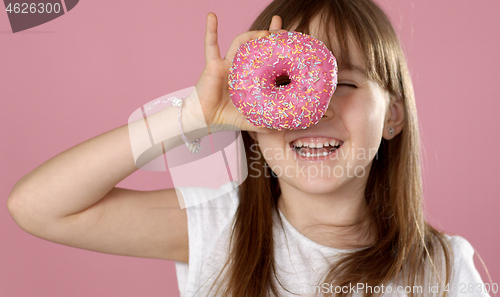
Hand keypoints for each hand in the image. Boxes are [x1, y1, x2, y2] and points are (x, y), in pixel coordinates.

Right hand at [186, 13, 283, 132]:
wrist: (205, 120)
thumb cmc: (225, 117)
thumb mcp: (250, 119)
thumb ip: (265, 122)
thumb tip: (283, 126)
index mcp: (250, 77)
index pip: (266, 59)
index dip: (276, 48)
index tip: (290, 38)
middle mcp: (240, 67)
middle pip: (255, 46)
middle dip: (268, 34)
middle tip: (279, 24)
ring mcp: (227, 64)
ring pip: (240, 43)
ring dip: (251, 35)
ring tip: (263, 33)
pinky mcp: (213, 64)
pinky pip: (210, 45)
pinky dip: (211, 31)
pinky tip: (212, 17)